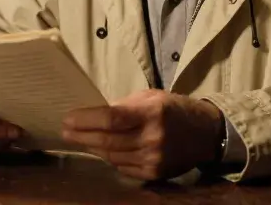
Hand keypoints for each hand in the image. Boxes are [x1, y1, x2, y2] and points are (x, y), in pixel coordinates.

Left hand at [61, 89, 223, 180]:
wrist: (205, 133)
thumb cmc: (174, 109)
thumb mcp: (151, 97)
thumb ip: (123, 106)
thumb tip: (93, 115)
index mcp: (152, 113)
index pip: (111, 119)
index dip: (86, 120)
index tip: (68, 118)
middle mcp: (153, 138)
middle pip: (107, 141)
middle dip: (81, 136)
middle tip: (65, 131)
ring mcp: (154, 159)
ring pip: (112, 156)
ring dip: (93, 148)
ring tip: (80, 139)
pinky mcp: (154, 173)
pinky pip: (122, 168)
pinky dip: (110, 159)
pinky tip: (102, 150)